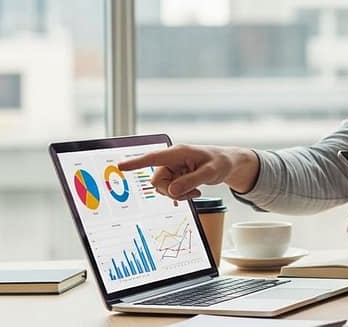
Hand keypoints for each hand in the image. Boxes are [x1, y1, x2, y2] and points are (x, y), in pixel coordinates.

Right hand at [118, 145, 259, 199]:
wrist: (228, 163)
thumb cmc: (220, 162)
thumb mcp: (210, 173)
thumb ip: (191, 182)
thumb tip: (172, 191)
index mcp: (178, 153)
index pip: (152, 157)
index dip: (136, 163)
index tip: (120, 166)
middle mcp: (171, 160)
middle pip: (156, 181)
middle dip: (170, 191)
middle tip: (191, 192)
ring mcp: (172, 169)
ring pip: (162, 188)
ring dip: (177, 194)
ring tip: (196, 190)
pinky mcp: (175, 176)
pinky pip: (169, 191)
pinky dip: (180, 195)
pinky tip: (193, 191)